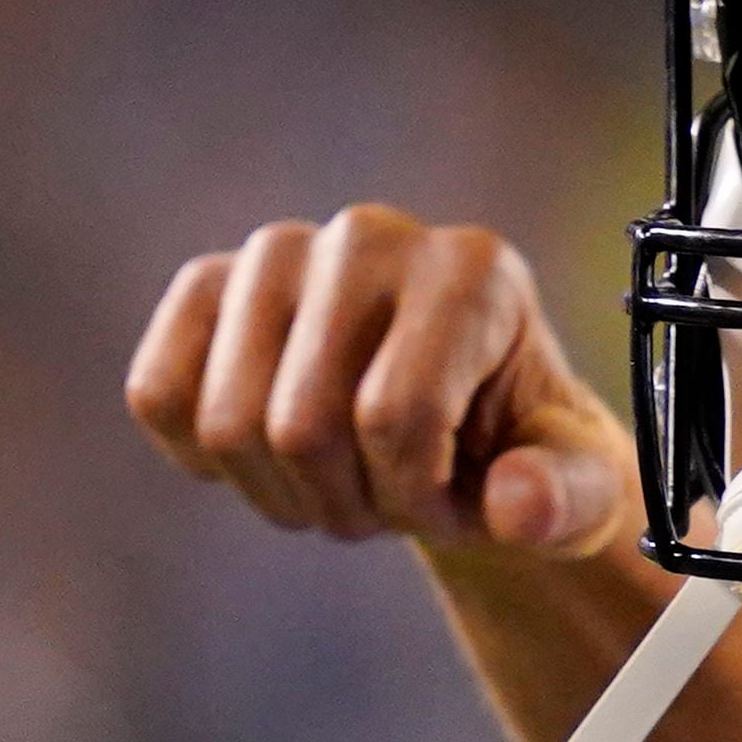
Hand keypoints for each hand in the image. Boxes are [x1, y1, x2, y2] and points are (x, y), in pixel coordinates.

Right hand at [126, 204, 636, 556]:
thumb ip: (568, 501)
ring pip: (227, 424)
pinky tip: (275, 456)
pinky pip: (158, 397)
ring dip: (285, 494)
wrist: (465, 430)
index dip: (413, 495)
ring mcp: (278, 252)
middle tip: (392, 498)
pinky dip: (208, 461)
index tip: (453, 503)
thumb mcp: (583, 491)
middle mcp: (370, 237)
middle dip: (347, 502)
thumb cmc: (525, 453)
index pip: (394, 415)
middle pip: (301, 427)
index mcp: (475, 272)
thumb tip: (517, 504)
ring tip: (346, 477)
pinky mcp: (207, 285)